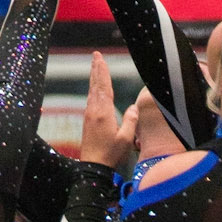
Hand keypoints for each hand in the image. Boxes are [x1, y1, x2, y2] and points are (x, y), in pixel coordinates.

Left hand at [79, 52, 135, 167]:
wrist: (93, 167)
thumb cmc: (110, 154)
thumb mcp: (126, 139)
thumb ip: (130, 121)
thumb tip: (133, 107)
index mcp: (103, 112)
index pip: (104, 87)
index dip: (103, 72)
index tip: (101, 58)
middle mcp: (94, 110)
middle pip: (96, 85)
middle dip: (96, 69)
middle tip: (95, 55)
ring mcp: (89, 115)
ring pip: (92, 91)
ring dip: (94, 78)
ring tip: (95, 67)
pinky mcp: (87, 121)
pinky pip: (90, 100)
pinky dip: (93, 90)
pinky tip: (94, 90)